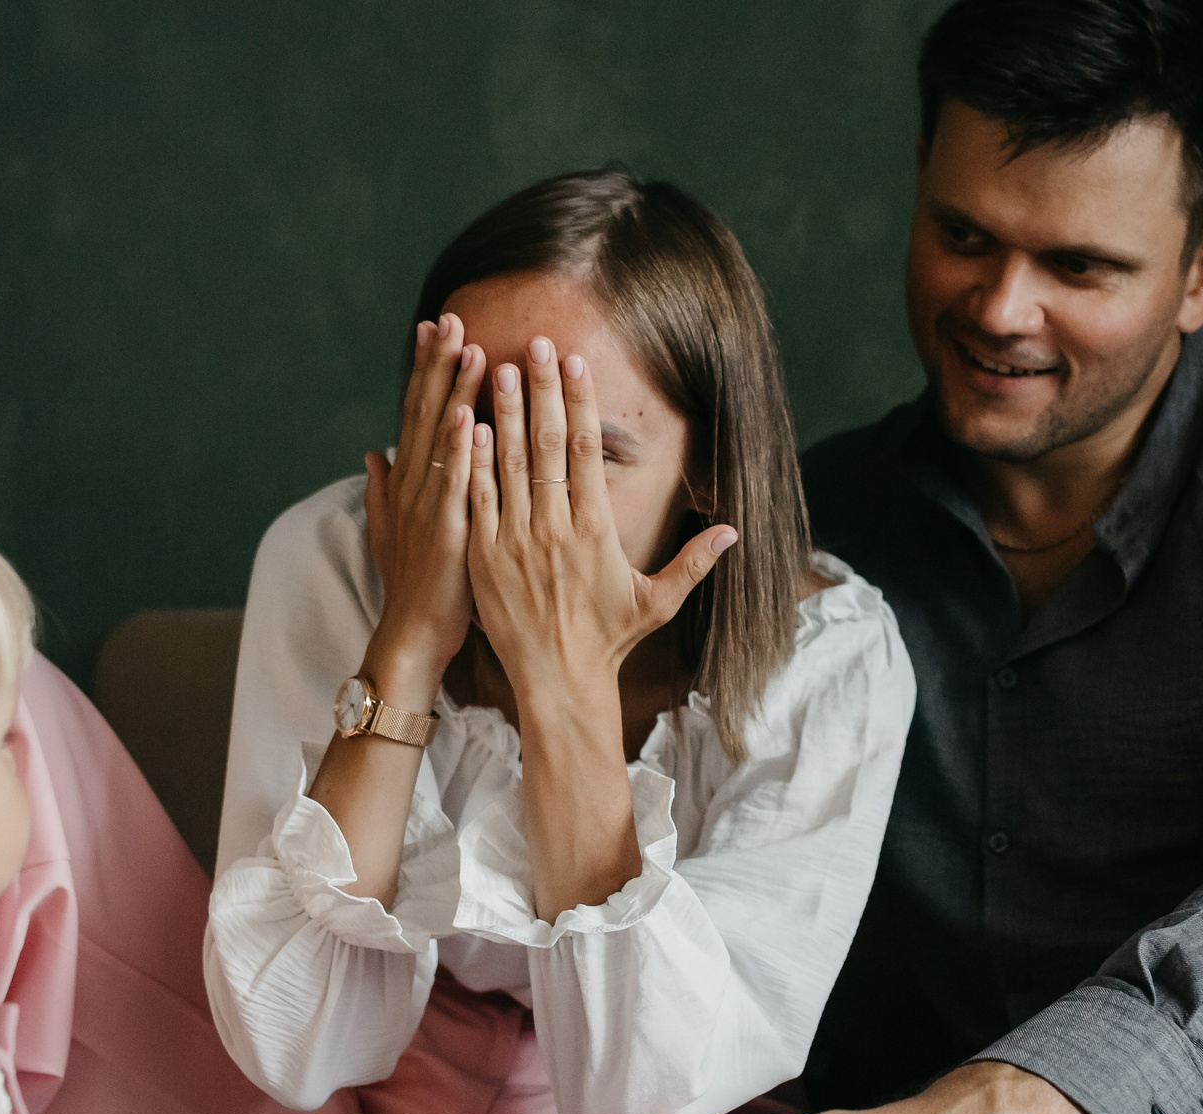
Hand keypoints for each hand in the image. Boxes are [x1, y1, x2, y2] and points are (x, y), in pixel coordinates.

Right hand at [361, 313, 487, 673]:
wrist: (415, 634)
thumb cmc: (418, 586)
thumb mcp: (397, 531)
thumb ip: (383, 490)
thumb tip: (372, 454)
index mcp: (408, 482)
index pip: (416, 412)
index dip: (425, 369)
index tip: (434, 327)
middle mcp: (413, 486)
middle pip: (425, 412)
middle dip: (438, 363)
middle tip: (450, 317)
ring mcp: (428, 506)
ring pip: (441, 438)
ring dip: (452, 392)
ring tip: (467, 348)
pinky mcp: (446, 531)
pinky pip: (456, 483)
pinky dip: (461, 449)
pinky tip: (470, 416)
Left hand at [464, 337, 737, 702]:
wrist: (558, 681)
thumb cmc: (609, 640)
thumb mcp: (659, 602)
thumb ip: (694, 562)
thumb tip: (733, 531)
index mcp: (596, 530)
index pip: (588, 451)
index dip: (581, 402)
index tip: (575, 362)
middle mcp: (555, 528)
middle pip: (548, 444)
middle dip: (543, 390)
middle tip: (534, 344)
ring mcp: (515, 541)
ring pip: (509, 463)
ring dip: (506, 413)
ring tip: (501, 369)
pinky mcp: (484, 558)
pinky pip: (478, 500)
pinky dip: (474, 462)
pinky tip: (469, 424)